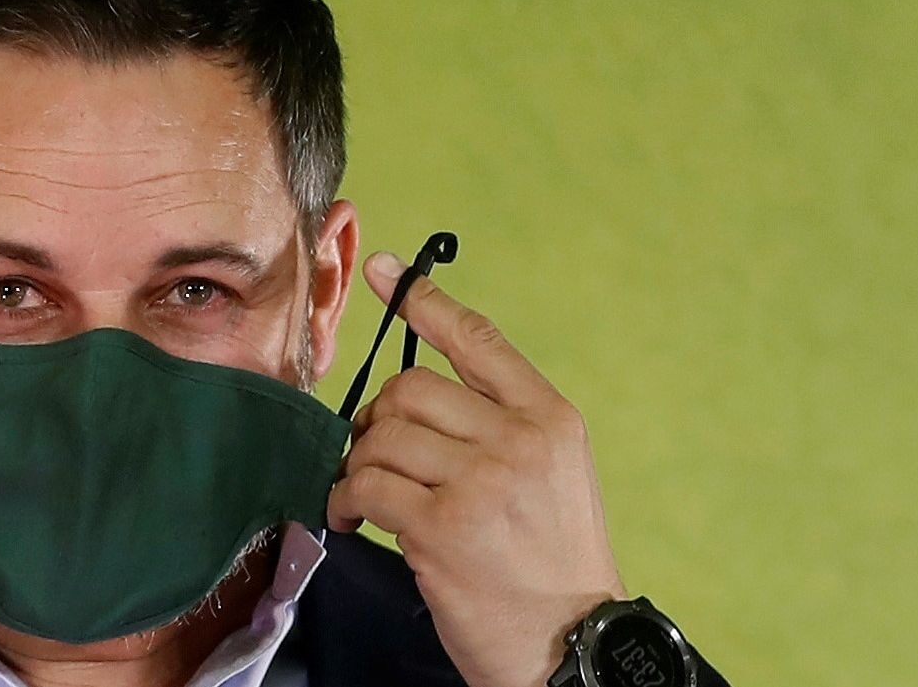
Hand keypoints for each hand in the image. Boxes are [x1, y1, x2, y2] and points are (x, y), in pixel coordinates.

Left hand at [327, 252, 626, 686]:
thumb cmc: (549, 562)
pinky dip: (346, 500)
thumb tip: (414, 389)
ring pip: (381, 436)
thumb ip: (498, 423)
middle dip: (378, 421)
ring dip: (357, 465)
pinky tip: (353, 519)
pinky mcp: (443, 526)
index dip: (424, 300)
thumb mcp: (550, 474)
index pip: (479, 339)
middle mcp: (519, 439)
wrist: (571, 644)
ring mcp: (482, 481)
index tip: (383, 271)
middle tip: (376, 456)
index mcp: (550, 418)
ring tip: (363, 496)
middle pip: (410, 388)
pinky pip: (365, 486)